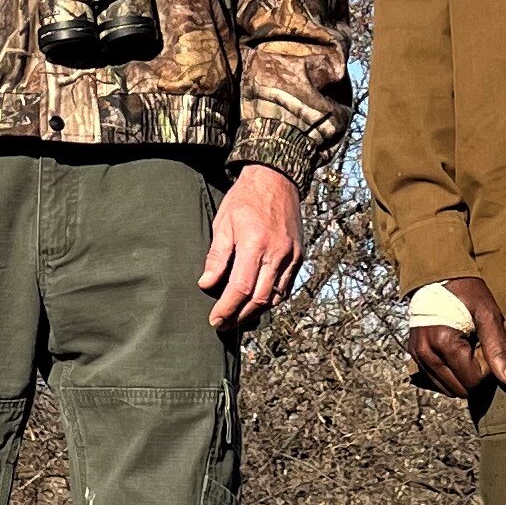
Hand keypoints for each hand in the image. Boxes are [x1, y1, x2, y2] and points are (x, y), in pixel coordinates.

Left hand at [200, 166, 303, 330]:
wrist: (276, 179)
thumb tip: (206, 284)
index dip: (227, 308)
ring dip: (256, 312)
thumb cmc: (245, 199)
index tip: (214, 320)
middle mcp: (277, 253)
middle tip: (223, 325)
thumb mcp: (223, 223)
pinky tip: (257, 302)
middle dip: (239, 316)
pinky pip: (286, 287)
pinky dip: (271, 299)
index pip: (240, 288)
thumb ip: (216, 256)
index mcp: (255, 244)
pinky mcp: (299, 256)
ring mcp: (291, 256)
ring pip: (275, 297)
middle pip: (259, 299)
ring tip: (238, 317)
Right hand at [410, 276, 505, 405]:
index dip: (486, 365)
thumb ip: (499, 349)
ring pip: (448, 389)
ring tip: (465, 347)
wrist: (438, 275)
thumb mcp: (488, 314)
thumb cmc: (466, 292)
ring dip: (462, 374)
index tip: (484, 341)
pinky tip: (455, 352)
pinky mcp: (414, 356)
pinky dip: (451, 373)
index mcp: (442, 342)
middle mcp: (425, 353)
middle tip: (476, 345)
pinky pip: (437, 381)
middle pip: (460, 388)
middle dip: (474, 372)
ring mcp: (417, 356)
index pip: (473, 379)